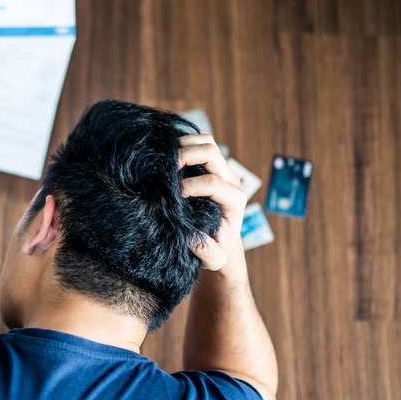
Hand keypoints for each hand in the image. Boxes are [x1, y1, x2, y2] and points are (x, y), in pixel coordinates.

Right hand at [178, 134, 247, 272]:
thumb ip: (206, 252)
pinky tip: (167, 156)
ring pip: (207, 141)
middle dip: (186, 155)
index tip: (174, 196)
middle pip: (211, 153)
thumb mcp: (214, 258)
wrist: (220, 238)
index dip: (191, 186)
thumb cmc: (216, 248)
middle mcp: (231, 180)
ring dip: (185, 144)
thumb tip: (190, 236)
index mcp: (235, 201)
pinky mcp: (210, 165)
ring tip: (166, 158)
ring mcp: (221, 169)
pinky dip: (183, 143)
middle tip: (166, 168)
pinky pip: (199, 143)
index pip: (213, 183)